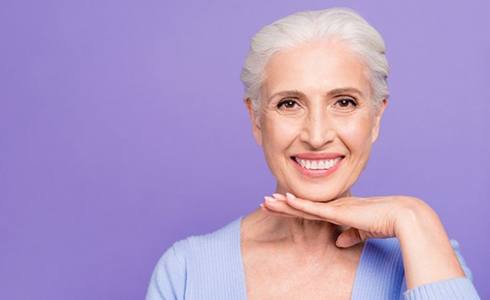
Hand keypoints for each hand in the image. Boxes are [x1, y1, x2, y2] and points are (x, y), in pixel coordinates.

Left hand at [261, 193, 465, 288]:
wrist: (401, 216)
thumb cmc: (385, 223)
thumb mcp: (362, 231)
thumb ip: (350, 235)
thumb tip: (339, 242)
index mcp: (338, 210)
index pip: (309, 209)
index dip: (292, 208)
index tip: (278, 206)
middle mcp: (333, 206)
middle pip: (301, 206)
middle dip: (281, 205)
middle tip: (264, 203)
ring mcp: (334, 207)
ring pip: (302, 206)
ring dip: (283, 204)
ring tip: (265, 202)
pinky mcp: (339, 211)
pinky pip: (314, 208)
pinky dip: (299, 204)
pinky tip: (285, 200)